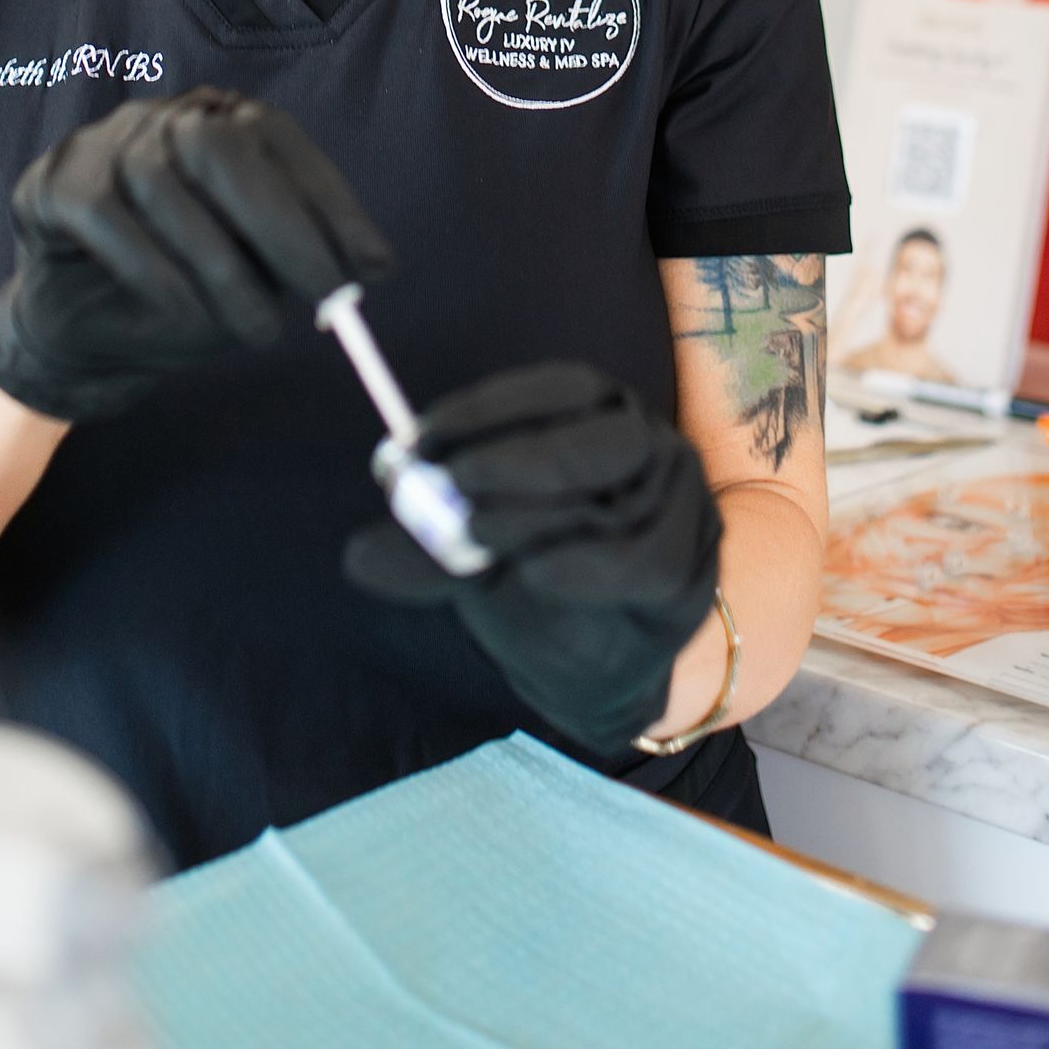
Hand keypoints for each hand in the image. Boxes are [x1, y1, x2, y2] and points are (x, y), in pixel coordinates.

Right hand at [0, 87, 391, 421]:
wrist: (78, 338)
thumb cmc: (176, 295)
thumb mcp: (249, 280)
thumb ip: (290, 261)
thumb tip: (367, 265)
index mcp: (219, 124)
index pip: (278, 139)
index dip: (330, 199)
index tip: (373, 264)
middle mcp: (162, 119)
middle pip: (219, 146)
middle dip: (282, 223)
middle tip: (325, 294)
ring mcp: (102, 143)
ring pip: (162, 182)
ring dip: (220, 266)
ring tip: (259, 330)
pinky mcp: (54, 181)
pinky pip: (105, 214)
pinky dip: (151, 269)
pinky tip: (180, 315)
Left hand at [343, 363, 722, 753]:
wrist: (598, 658)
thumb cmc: (535, 580)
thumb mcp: (472, 554)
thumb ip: (429, 547)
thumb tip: (358, 555)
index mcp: (594, 414)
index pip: (552, 390)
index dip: (482, 411)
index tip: (416, 442)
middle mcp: (646, 445)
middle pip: (598, 438)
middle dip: (517, 459)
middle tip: (449, 484)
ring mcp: (677, 502)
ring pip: (618, 501)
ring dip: (536, 519)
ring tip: (473, 541)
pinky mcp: (689, 563)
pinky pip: (643, 562)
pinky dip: (584, 569)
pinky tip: (537, 576)